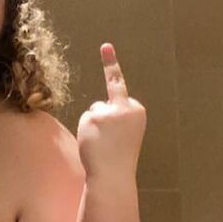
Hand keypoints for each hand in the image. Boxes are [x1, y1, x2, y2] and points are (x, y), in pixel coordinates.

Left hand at [76, 43, 146, 181]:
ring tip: (102, 143)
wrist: (113, 176)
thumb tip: (98, 110)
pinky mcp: (93, 116)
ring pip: (93, 111)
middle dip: (102, 116)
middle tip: (108, 138)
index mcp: (137, 109)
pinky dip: (86, 130)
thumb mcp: (125, 132)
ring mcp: (109, 111)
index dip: (110, 64)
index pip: (119, 87)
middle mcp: (125, 106)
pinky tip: (94, 142)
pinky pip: (85, 119)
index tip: (105, 46)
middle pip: (104, 102)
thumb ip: (117, 116)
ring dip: (93, 126)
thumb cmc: (118, 157)